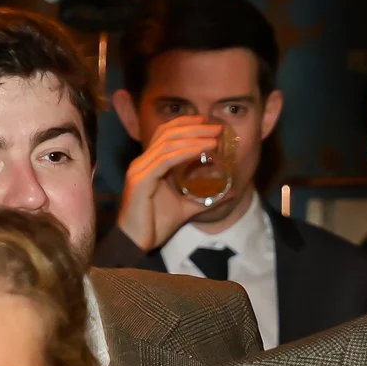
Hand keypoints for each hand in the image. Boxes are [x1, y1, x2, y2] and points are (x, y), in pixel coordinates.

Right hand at [114, 115, 230, 250]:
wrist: (136, 243)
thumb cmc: (156, 225)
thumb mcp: (187, 208)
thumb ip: (206, 199)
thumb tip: (230, 193)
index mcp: (149, 164)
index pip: (165, 134)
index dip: (185, 124)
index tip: (208, 122)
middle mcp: (142, 162)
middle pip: (167, 133)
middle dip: (193, 127)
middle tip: (216, 126)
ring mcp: (140, 170)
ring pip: (167, 144)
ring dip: (193, 137)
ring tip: (214, 137)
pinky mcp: (140, 180)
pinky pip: (165, 160)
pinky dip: (185, 152)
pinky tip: (201, 149)